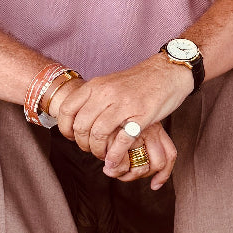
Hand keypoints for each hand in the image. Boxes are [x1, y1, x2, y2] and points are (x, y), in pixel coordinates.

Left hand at [47, 55, 192, 184]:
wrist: (167, 72)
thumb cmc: (138, 81)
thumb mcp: (110, 83)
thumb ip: (93, 98)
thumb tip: (76, 117)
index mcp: (96, 85)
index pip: (66, 109)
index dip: (65, 128)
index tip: (71, 137)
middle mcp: (107, 93)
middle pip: (82, 126)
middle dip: (83, 144)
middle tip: (90, 149)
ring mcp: (124, 104)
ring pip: (98, 134)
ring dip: (98, 151)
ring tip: (103, 155)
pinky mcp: (142, 116)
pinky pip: (121, 141)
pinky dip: (115, 155)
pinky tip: (113, 161)